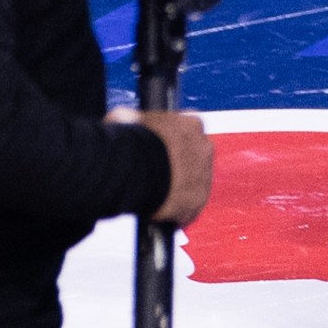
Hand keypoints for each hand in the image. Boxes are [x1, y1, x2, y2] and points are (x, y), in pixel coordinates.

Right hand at [118, 108, 213, 223]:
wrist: (140, 170)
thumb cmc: (134, 143)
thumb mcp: (128, 120)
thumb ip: (130, 119)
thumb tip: (122, 117)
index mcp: (192, 123)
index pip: (188, 128)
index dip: (173, 139)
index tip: (160, 146)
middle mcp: (205, 147)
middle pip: (195, 155)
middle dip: (180, 163)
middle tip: (159, 172)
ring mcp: (205, 175)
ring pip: (195, 181)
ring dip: (180, 187)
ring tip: (158, 193)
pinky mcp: (199, 199)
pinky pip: (190, 205)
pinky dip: (177, 209)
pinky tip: (161, 210)